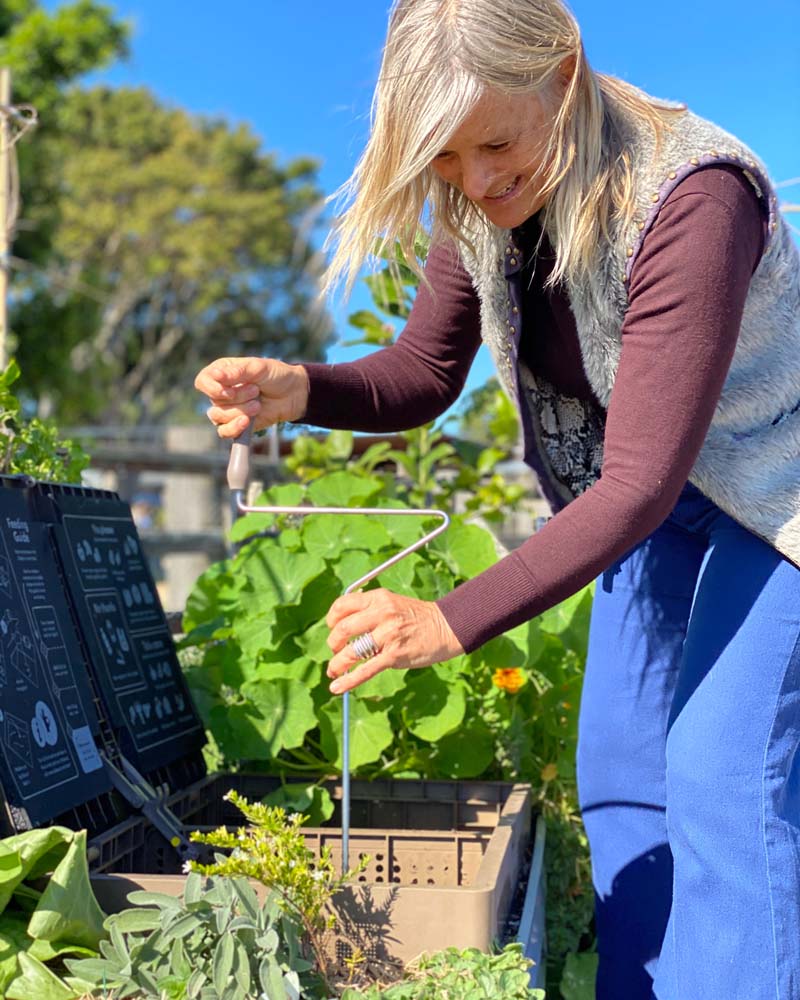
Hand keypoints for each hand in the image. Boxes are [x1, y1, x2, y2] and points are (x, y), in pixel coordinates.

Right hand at [194, 356, 309, 437]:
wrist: (293, 394)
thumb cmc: (275, 375)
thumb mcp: (258, 368)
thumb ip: (238, 372)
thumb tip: (216, 375)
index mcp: (222, 373)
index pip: (202, 381)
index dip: (212, 388)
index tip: (228, 391)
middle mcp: (222, 391)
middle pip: (215, 400)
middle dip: (238, 397)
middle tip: (256, 390)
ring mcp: (228, 409)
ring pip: (219, 417)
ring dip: (240, 411)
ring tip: (257, 405)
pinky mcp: (237, 424)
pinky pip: (224, 432)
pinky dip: (235, 428)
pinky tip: (247, 421)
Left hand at [325, 588, 464, 693]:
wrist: (446, 627)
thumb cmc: (416, 617)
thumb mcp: (392, 603)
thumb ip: (369, 610)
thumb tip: (341, 626)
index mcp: (379, 598)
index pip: (343, 605)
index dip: (332, 619)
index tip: (333, 628)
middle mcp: (382, 613)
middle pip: (343, 628)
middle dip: (333, 643)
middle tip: (336, 650)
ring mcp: (388, 635)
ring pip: (351, 652)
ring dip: (337, 664)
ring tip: (333, 670)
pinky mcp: (394, 655)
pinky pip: (365, 670)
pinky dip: (348, 681)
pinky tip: (337, 687)